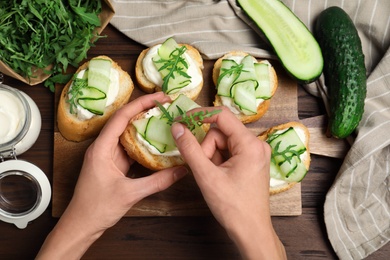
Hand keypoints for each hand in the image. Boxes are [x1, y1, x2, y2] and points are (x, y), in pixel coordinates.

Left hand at [37, 92, 187, 259]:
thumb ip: (158, 181)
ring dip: (145, 125)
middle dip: (145, 109)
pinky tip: (157, 141)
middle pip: (125, 121)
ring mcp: (108, 155)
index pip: (122, 117)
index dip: (141, 104)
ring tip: (164, 118)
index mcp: (101, 148)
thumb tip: (182, 170)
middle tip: (166, 104)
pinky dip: (143, 142)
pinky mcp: (113, 164)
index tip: (160, 97)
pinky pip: (130, 147)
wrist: (81, 225)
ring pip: (128, 133)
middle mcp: (104, 147)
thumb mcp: (130, 193)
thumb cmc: (97, 208)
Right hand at [171, 107, 285, 258]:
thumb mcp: (206, 176)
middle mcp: (257, 144)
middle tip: (204, 168)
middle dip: (207, 147)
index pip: (222, 116)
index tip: (182, 120)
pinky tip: (218, 176)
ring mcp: (255, 153)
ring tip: (212, 176)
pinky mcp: (252, 161)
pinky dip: (218, 160)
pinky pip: (229, 151)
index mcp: (250, 144)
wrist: (251, 231)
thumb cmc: (232, 206)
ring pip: (223, 142)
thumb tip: (177, 127)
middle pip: (221, 132)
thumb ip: (190, 149)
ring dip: (212, 155)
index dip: (200, 115)